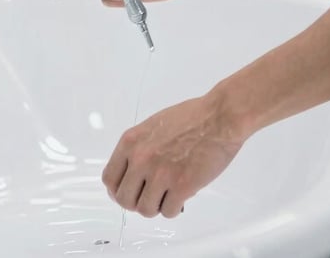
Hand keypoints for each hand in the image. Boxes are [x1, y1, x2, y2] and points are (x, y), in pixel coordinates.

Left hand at [102, 94, 244, 217]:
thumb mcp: (154, 126)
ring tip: (168, 194)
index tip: (129, 191)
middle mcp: (141, 158)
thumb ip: (140, 148)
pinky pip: (168, 212)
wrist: (220, 117)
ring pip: (145, 210)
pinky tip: (181, 196)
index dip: (119, 189)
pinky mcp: (181, 186)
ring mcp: (160, 173)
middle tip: (151, 196)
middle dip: (138, 201)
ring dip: (157, 206)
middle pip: (124, 199)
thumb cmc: (193, 117)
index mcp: (132, 141)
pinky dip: (174, 208)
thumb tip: (133, 174)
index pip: (109, 178)